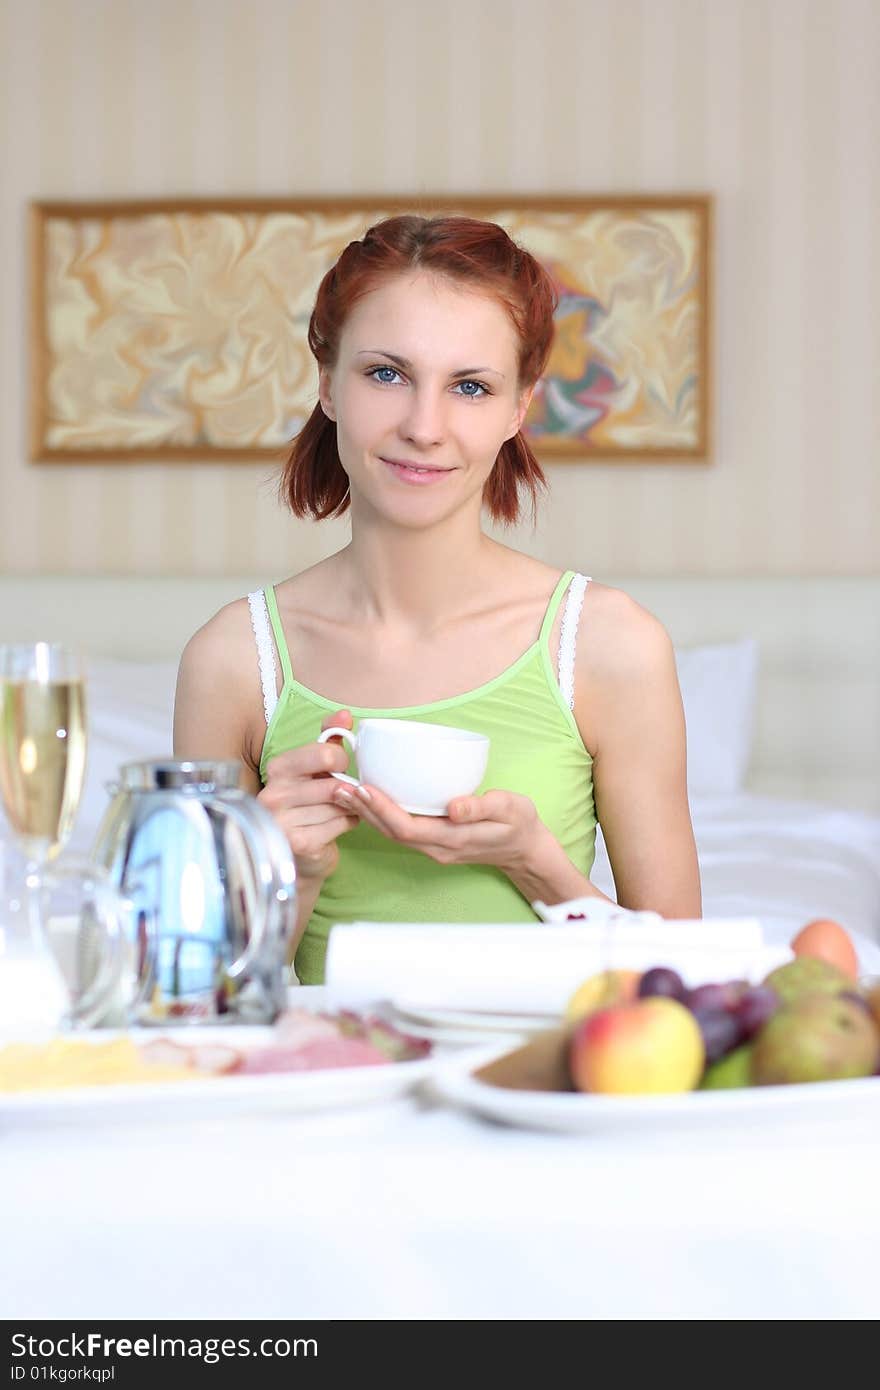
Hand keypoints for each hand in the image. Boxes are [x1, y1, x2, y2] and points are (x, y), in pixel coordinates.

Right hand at [259, 709, 359, 883]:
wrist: (299, 849)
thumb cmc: (309, 801)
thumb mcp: (315, 765)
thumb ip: (329, 737)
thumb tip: (344, 714)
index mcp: (277, 768)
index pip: (325, 754)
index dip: (342, 761)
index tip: (339, 767)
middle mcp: (274, 794)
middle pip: (335, 784)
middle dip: (348, 788)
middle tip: (345, 792)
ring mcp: (283, 821)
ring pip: (341, 805)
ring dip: (351, 806)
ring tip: (340, 808)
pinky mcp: (298, 843)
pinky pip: (342, 824)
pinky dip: (349, 823)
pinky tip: (338, 823)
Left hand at [331, 782, 548, 876]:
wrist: (526, 850)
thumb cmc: (519, 824)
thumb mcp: (510, 809)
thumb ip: (482, 807)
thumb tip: (453, 806)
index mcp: (452, 839)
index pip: (407, 828)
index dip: (382, 810)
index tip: (363, 788)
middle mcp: (437, 847)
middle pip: (391, 832)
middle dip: (364, 810)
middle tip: (340, 786)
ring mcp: (434, 847)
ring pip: (392, 833)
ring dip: (368, 813)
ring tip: (345, 791)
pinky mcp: (433, 841)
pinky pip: (401, 831)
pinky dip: (382, 815)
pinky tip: (370, 799)